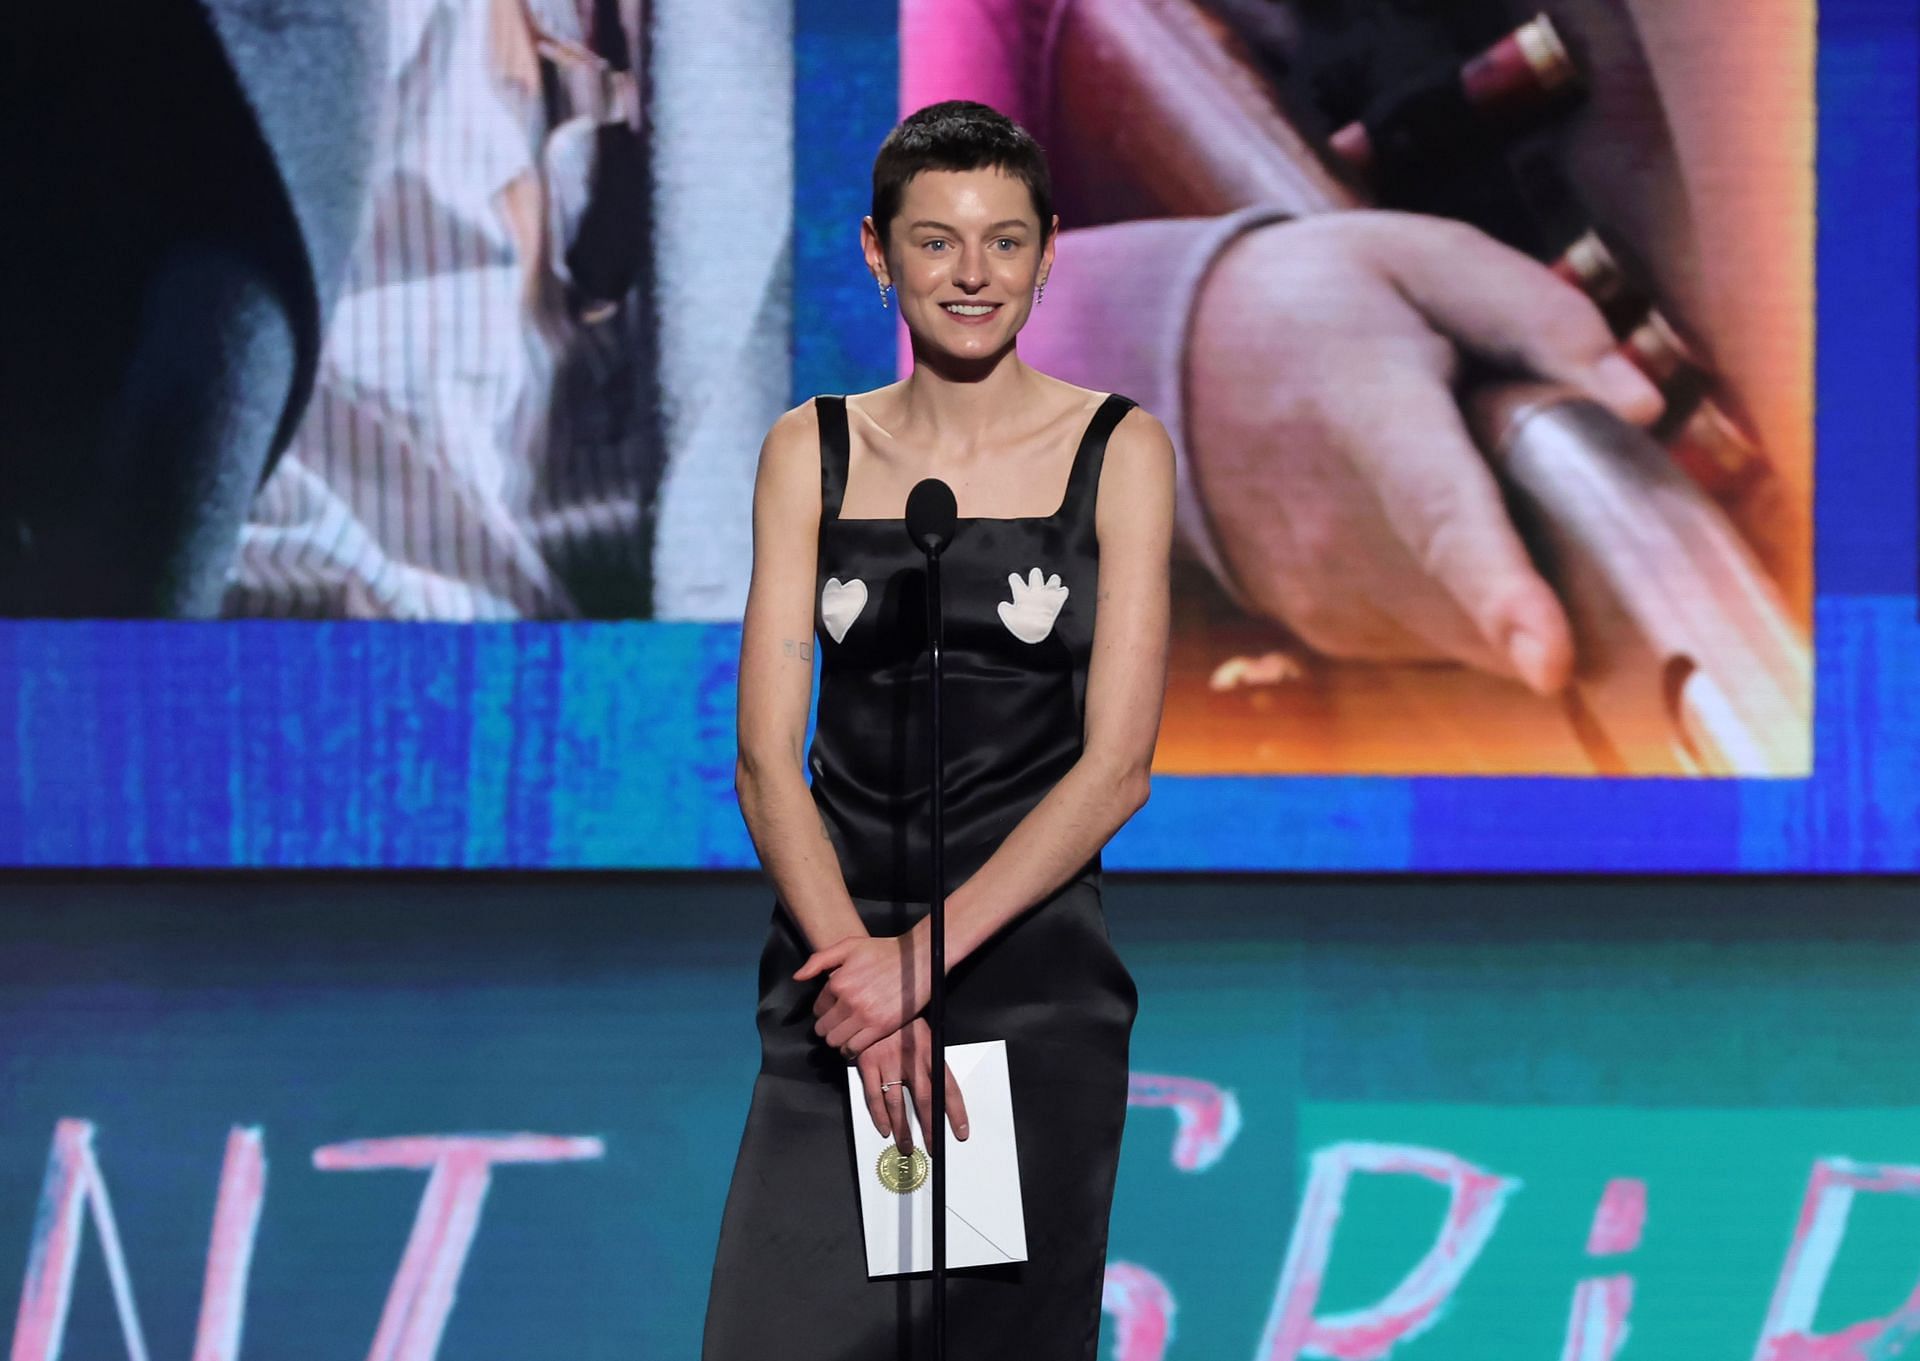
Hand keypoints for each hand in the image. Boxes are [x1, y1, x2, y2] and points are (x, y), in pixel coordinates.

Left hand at [794, 928, 929, 1057]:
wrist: (917, 961)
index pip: (817, 1009)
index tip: (833, 1009)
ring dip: (837, 1039)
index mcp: (838, 981)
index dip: (823, 1011)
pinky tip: (856, 1041)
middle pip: (823, 1029)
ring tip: (846, 1032)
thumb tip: (798, 977)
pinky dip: (850, 1049)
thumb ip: (819, 960)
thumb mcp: (849, 946)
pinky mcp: (880, 1028)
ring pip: (835, 1042)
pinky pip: (853, 1049)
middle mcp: (849, 1001)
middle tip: (838, 1023)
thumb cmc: (884, 951)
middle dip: (827, 1027)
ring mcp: (865, 1016)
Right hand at [856, 1019, 970, 1150]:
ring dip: (902, 1128)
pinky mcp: (867, 1062)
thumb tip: (940, 1088)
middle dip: (930, 1127)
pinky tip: (884, 1128)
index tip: (960, 1132)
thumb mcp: (924, 1031)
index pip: (948, 1087)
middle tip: (933, 1147)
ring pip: (898, 1102)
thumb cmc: (901, 1017)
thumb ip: (930, 1057)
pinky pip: (873, 1095)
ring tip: (907, 1146)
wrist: (872, 996)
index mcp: (930, 1050)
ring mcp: (888, 1061)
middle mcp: (912, 1058)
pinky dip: (879, 1115)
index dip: (956, 1112)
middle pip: (925, 1100)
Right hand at [1186, 211, 1664, 694]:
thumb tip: (1639, 407)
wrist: (1172, 364)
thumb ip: (1541, 318)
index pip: (1441, 514)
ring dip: (1511, 583)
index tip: (1552, 662)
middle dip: (1560, 574)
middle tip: (1524, 465)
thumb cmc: (1318, 304)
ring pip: (1471, 631)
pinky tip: (1422, 524)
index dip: (1501, 591)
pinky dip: (1463, 599)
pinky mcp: (1322, 624)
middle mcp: (1334, 522)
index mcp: (1370, 413)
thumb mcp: (1424, 260)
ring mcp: (1319, 586)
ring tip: (1453, 478)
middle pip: (1483, 596)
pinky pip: (1437, 636)